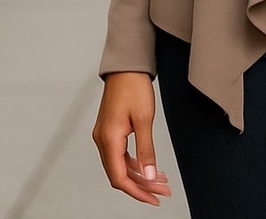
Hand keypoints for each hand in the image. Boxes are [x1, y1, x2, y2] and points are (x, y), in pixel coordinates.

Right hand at [93, 71, 172, 205]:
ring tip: (161, 181)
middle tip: (163, 191)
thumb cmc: (134, 87)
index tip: (154, 199)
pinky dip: (134, 163)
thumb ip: (146, 150)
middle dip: (142, 186)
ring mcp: (104, 136)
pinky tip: (149, 166)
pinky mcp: (109, 131)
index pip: (119, 177)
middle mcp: (102, 140)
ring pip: (120, 166)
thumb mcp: (144, 119)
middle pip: (119, 175)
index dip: (137, 192)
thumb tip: (150, 175)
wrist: (126, 67)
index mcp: (108, 139)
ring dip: (140, 175)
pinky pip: (120, 155)